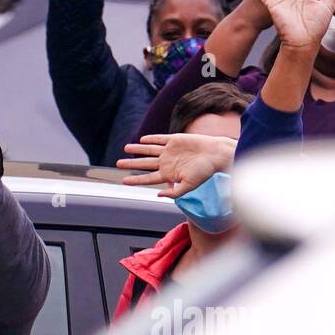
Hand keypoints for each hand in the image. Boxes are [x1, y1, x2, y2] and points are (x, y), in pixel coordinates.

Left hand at [117, 133, 236, 198]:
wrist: (216, 154)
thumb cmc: (205, 171)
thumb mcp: (189, 186)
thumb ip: (174, 192)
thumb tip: (158, 195)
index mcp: (170, 174)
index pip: (148, 178)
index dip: (136, 180)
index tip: (124, 181)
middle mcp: (168, 162)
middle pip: (145, 164)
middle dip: (131, 164)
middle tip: (118, 164)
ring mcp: (170, 151)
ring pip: (149, 150)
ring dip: (137, 149)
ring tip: (125, 148)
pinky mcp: (175, 140)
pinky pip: (159, 139)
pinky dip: (151, 139)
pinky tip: (142, 140)